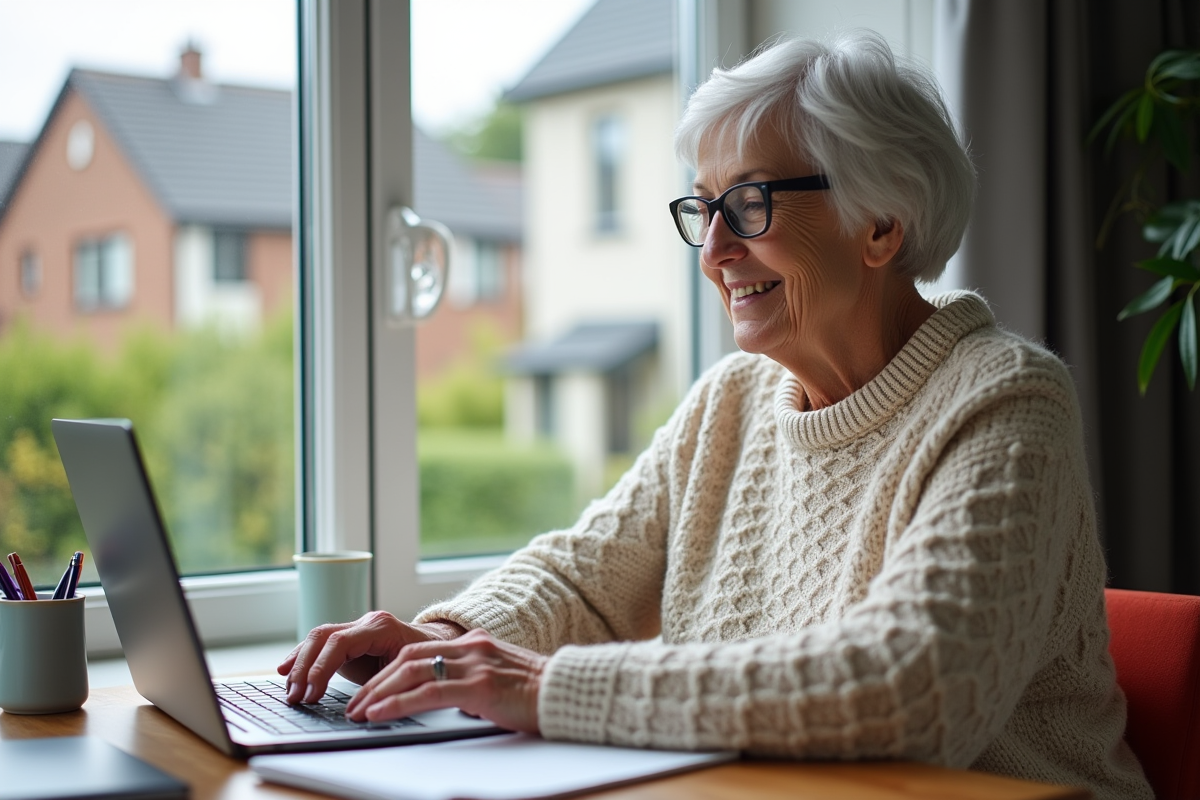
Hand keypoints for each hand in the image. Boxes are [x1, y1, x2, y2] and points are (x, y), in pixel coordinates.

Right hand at [278, 612, 463, 703]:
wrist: (436, 644)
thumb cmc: (426, 660)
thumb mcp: (412, 671)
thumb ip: (388, 684)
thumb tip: (364, 708)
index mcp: (381, 626)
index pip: (340, 643)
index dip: (322, 668)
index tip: (311, 693)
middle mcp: (365, 622)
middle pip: (323, 637)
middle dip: (304, 668)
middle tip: (295, 696)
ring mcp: (356, 627)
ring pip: (317, 638)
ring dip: (299, 664)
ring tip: (289, 689)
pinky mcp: (348, 638)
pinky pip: (320, 644)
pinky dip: (302, 657)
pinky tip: (285, 670)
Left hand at [345, 628, 546, 733]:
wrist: (569, 694)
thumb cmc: (538, 695)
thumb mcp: (499, 681)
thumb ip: (472, 682)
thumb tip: (450, 699)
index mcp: (475, 644)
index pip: (419, 651)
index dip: (389, 670)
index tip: (371, 690)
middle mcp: (471, 648)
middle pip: (408, 658)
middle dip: (376, 681)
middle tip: (355, 703)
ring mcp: (475, 665)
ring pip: (411, 671)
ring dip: (378, 692)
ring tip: (359, 711)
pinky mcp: (480, 686)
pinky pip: (427, 692)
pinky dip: (397, 703)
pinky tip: (379, 713)